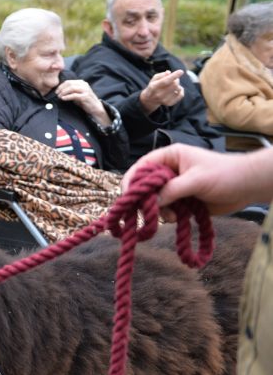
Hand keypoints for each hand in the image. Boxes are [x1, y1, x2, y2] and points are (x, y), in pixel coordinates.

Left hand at [56, 79, 108, 125]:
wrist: (95, 108)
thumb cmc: (85, 102)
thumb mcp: (77, 94)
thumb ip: (71, 91)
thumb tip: (60, 91)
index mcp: (81, 83)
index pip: (68, 82)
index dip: (61, 86)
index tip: (56, 91)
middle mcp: (84, 85)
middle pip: (69, 84)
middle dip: (61, 89)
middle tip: (57, 94)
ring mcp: (85, 90)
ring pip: (71, 88)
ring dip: (63, 92)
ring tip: (59, 97)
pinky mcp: (85, 96)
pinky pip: (74, 95)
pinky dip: (67, 97)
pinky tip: (63, 99)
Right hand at [122, 144, 269, 220]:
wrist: (247, 187)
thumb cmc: (225, 175)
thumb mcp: (196, 180)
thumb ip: (172, 190)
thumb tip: (151, 202)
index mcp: (170, 157)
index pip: (142, 166)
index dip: (132, 180)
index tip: (127, 197)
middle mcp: (169, 170)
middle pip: (145, 185)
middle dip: (146, 200)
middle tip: (148, 212)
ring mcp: (175, 186)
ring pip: (154, 200)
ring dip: (159, 211)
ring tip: (172, 215)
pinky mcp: (182, 200)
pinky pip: (166, 209)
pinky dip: (169, 216)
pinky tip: (179, 217)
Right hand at [139, 70, 184, 113]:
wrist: (150, 100)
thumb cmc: (154, 86)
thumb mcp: (154, 79)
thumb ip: (161, 75)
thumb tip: (169, 73)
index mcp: (154, 87)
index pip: (165, 81)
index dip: (174, 76)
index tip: (181, 71)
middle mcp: (159, 95)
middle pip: (174, 85)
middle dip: (176, 80)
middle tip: (174, 79)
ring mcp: (164, 100)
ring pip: (178, 89)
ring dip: (178, 85)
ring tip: (173, 85)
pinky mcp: (170, 103)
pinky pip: (181, 95)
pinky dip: (181, 90)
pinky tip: (177, 90)